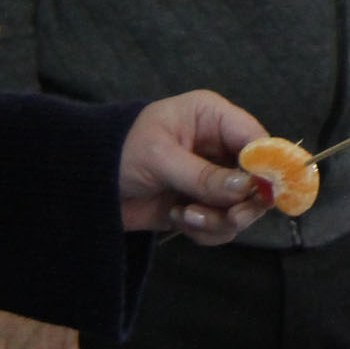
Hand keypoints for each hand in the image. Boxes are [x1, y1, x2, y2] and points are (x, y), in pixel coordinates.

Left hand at [118, 89, 274, 239]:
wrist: (83, 184)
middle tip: (229, 216)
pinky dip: (205, 230)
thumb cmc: (117, 152)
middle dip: (243, 202)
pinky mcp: (200, 205)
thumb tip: (246, 188)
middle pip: (257, 179)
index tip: (264, 193)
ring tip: (184, 216)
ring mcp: (211, 179)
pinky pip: (222, 225)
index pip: (257, 140)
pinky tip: (177, 218)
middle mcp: (218, 146)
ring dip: (218, 220)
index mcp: (212, 118)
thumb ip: (204, 175)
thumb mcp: (160, 158)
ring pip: (241, 207)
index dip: (267, 166)